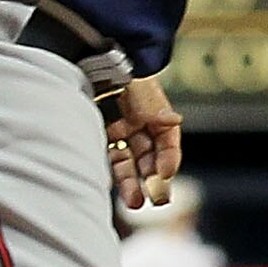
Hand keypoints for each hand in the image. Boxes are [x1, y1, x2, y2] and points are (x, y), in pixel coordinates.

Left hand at [105, 73, 182, 210]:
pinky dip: (115, 175)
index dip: (169, 160)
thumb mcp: (147, 94)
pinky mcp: (99, 136)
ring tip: (136, 203)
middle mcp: (139, 127)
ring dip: (133, 184)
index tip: (165, 174)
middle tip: (157, 199)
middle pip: (149, 159)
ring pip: (129, 164)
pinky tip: (119, 187)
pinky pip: (109, 159)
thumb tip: (174, 120)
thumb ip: (159, 112)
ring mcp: (118, 133)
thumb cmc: (123, 75)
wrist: (93, 63)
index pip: (168, 145)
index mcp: (155, 117)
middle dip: (153, 180)